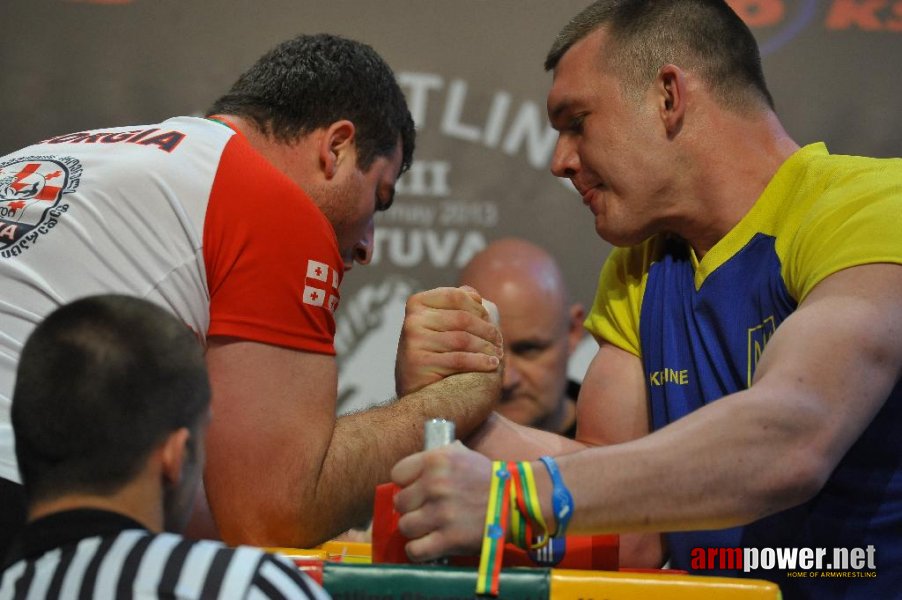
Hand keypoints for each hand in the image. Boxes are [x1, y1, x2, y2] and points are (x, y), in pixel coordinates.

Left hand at [391, 442, 491, 560]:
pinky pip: (415, 550)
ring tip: (428, 528)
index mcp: (435, 460)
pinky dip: (419, 551)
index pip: (397, 474)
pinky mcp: (449, 539)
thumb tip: (418, 463)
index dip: (405, 484)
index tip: (415, 490)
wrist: (516, 501)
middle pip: (400, 503)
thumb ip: (437, 456)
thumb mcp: (462, 455)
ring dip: (415, 530)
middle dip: (411, 508)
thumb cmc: (487, 477)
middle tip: (424, 511)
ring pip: (405, 527)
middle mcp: (435, 485)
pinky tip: (428, 545)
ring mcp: (441, 513)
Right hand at [395, 286, 501, 396]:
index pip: (456, 296)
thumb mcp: (444, 325)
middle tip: (499, 341)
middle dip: (487, 330)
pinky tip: (492, 365)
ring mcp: (413, 341)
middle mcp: (412, 320)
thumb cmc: (438, 353)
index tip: (489, 320)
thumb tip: (474, 294)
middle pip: (462, 318)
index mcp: (417, 303)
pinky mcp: (419, 363)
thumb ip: (458, 306)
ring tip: (498, 354)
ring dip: (486, 348)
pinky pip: (459, 359)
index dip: (478, 308)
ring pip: (462, 339)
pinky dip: (480, 362)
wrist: (422, 392)